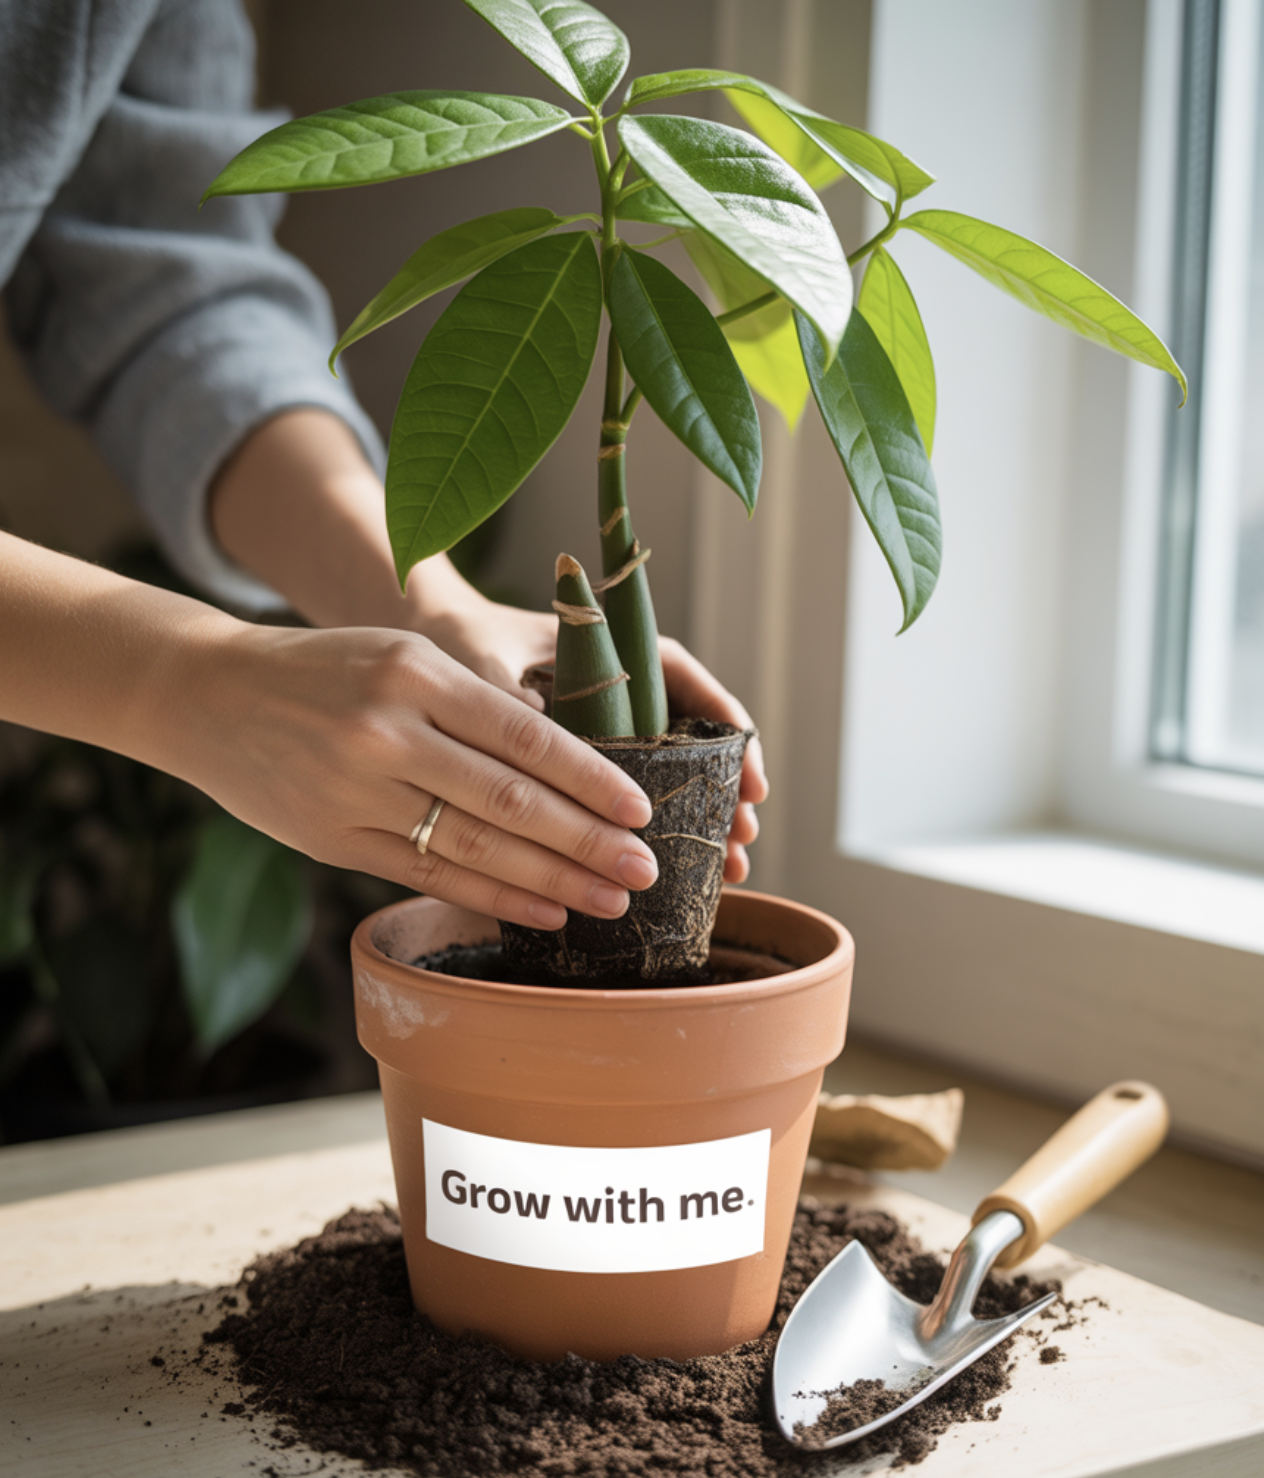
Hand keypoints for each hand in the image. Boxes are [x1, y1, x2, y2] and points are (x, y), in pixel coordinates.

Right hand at [181, 623, 660, 929]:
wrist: (210, 696)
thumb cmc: (326, 672)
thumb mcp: (402, 660)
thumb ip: (475, 706)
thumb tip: (569, 768)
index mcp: (416, 673)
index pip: (526, 735)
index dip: (591, 778)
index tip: (641, 809)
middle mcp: (388, 732)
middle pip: (511, 800)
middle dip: (588, 841)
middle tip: (645, 869)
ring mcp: (357, 792)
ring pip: (476, 848)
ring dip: (553, 881)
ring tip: (609, 899)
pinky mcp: (335, 841)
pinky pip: (430, 878)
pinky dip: (493, 899)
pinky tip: (543, 911)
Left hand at [427, 600, 767, 884]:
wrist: (431, 645)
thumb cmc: (463, 640)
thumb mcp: (485, 660)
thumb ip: (507, 691)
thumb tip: (537, 727)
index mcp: (613, 651)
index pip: (689, 685)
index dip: (729, 733)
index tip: (750, 778)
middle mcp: (619, 692)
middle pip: (692, 741)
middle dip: (725, 792)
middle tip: (744, 838)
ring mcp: (605, 732)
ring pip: (669, 777)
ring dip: (701, 820)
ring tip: (727, 869)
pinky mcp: (579, 769)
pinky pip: (626, 801)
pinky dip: (652, 834)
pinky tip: (674, 873)